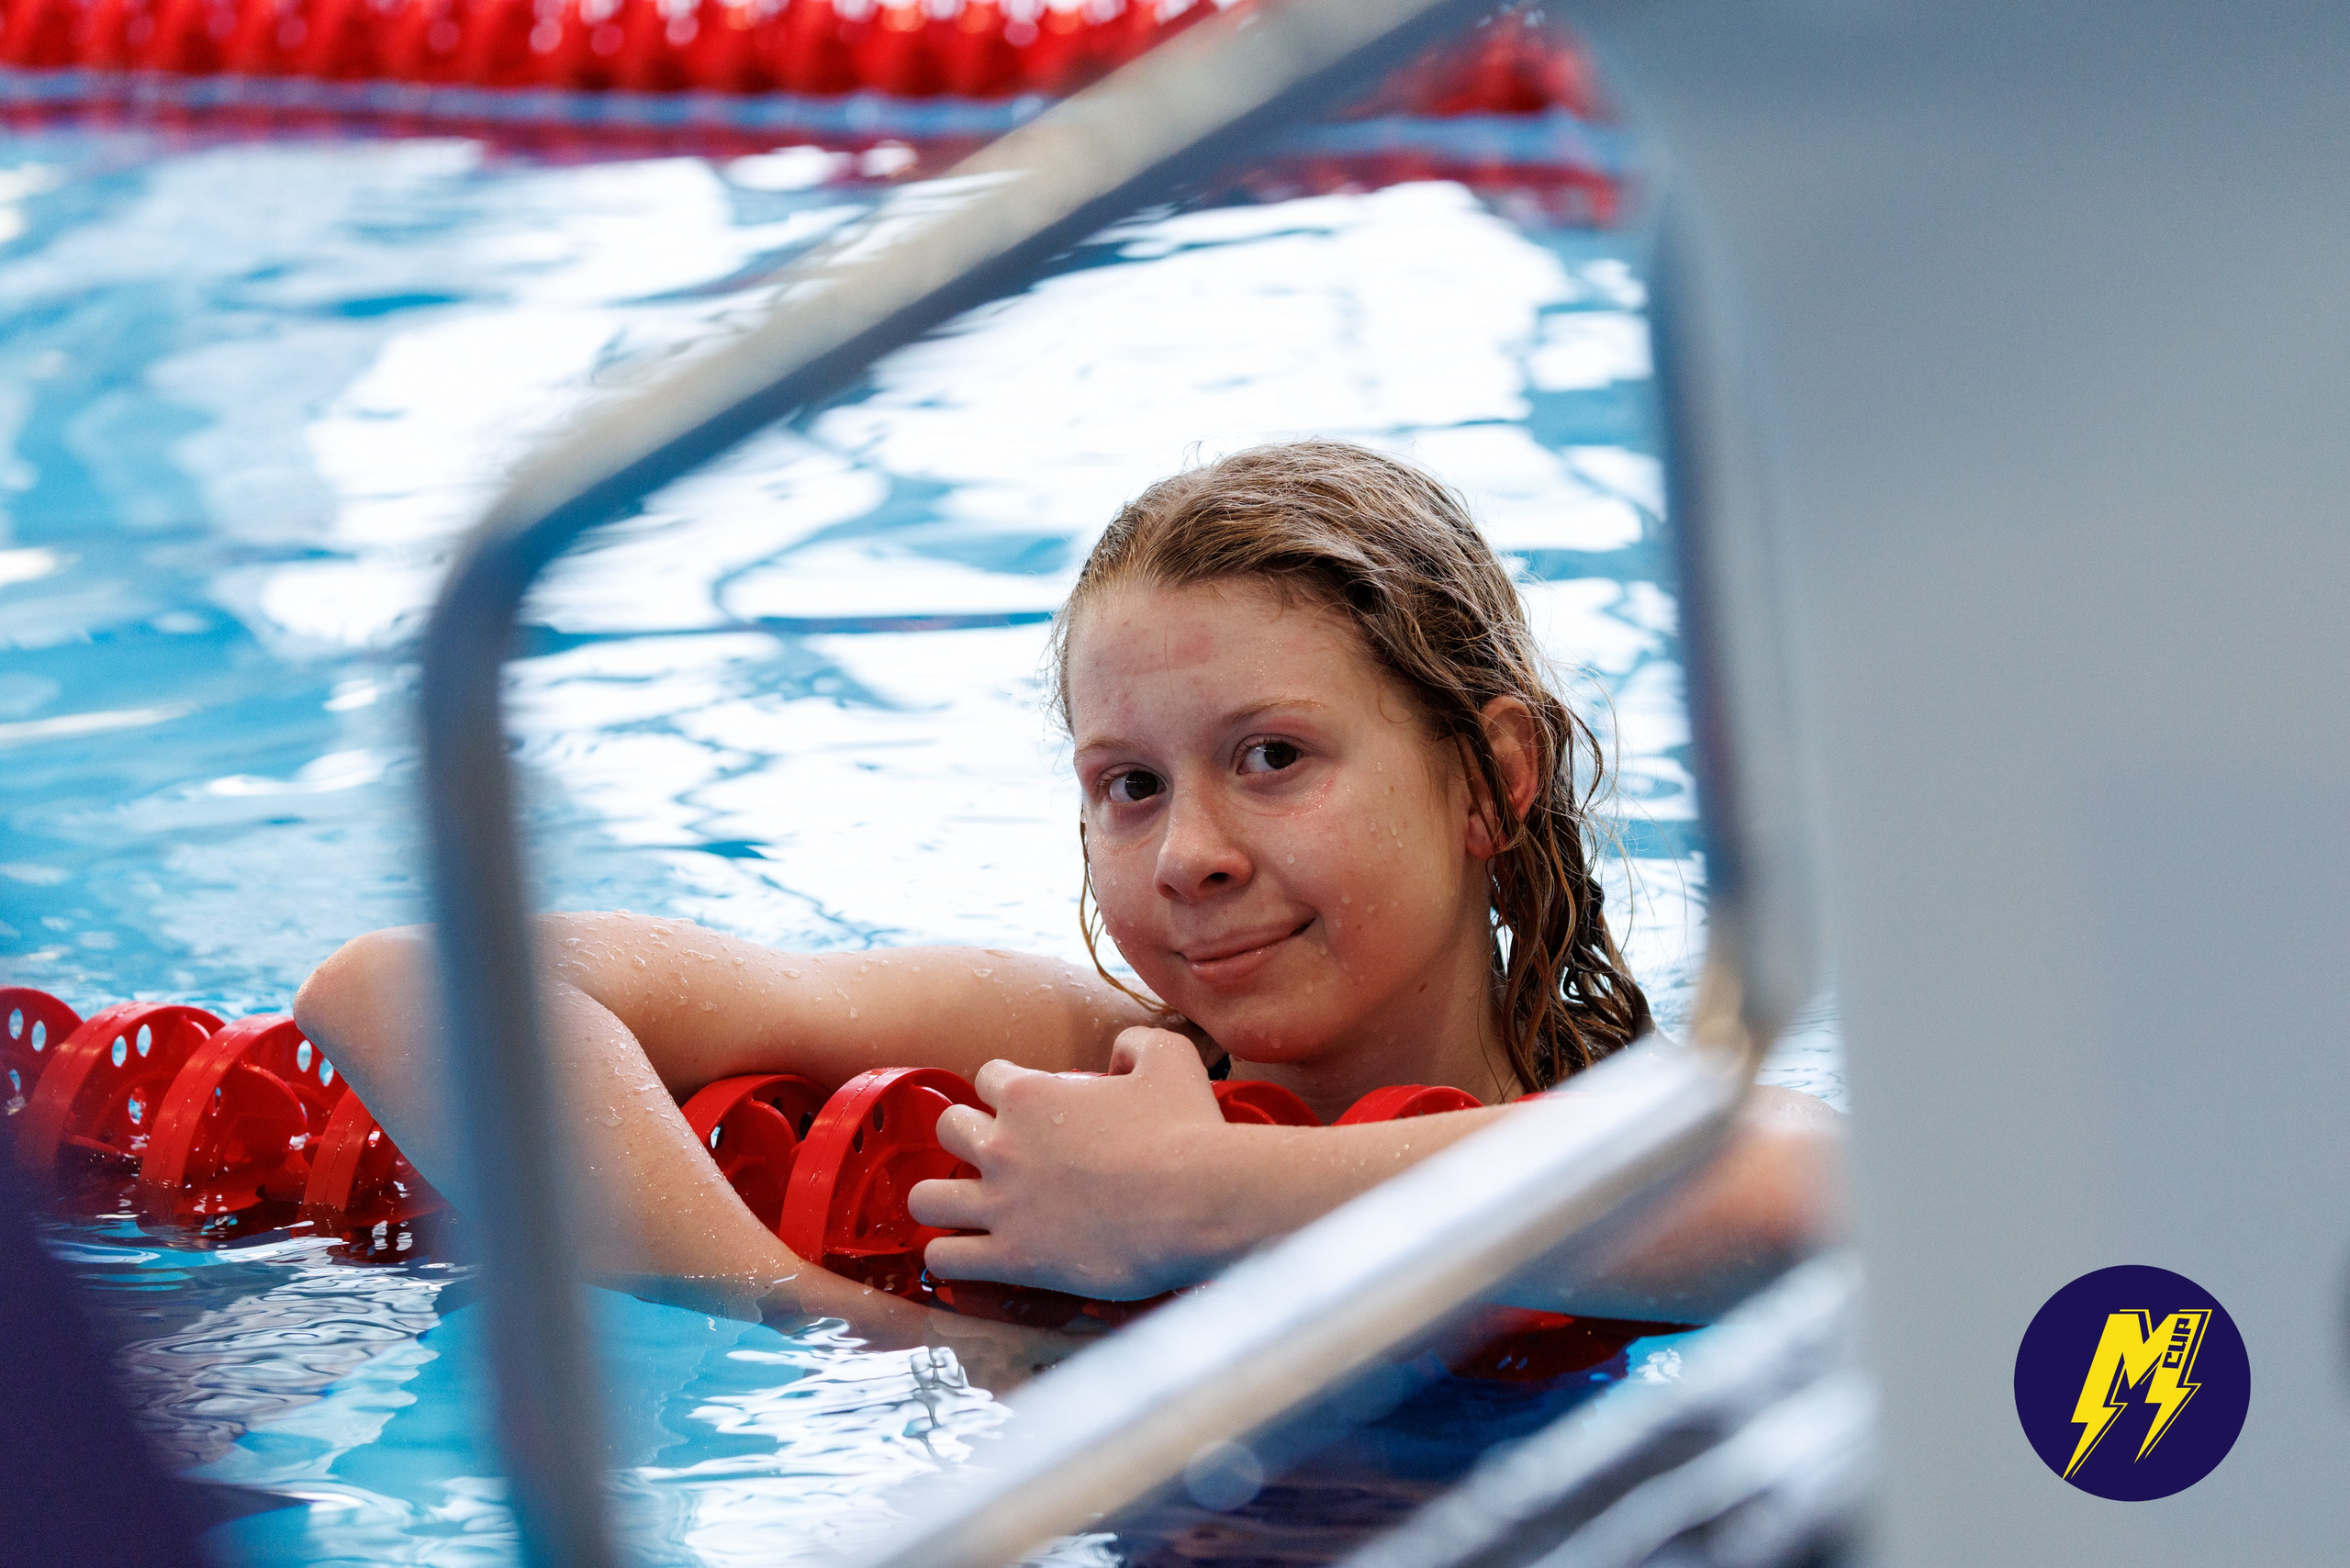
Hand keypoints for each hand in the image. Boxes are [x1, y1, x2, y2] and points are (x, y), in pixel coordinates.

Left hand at [909, 1027, 1241, 1298]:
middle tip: (998, 1157)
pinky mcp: (1013, 1258)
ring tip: (966, 1209)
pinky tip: (970, 1256)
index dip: (1007, 1091)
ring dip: (942, 1200)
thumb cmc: (1188, 1129)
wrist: (1202, 1202)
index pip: (987, 1077)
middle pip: (947, 1129)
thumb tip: (1116, 1053)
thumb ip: (1134, 1042)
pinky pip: (946, 1259)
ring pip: (925, 1198)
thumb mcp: (1169, 1058)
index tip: (1028, 1110)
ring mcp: (1002, 1204)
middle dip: (967, 1138)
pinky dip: (949, 1257)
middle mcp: (1003, 1145)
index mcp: (1030, 1093)